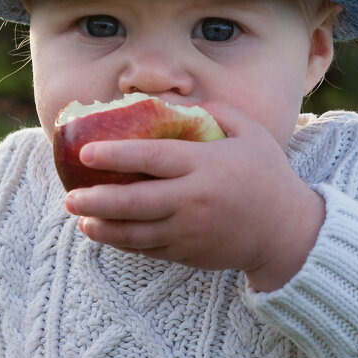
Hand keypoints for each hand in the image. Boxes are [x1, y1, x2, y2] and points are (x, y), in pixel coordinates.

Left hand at [64, 102, 324, 290]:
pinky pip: (148, 249)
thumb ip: (214, 113)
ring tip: (80, 218)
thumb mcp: (250, 134)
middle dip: (97, 200)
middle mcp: (193, 201)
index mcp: (205, 166)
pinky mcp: (188, 253)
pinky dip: (123, 242)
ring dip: (103, 227)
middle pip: (134, 202)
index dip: (116, 155)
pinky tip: (106, 234)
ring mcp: (189, 231)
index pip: (152, 158)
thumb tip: (172, 104)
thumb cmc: (268, 176)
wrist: (287, 232)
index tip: (85, 153)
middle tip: (71, 196)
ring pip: (135, 233)